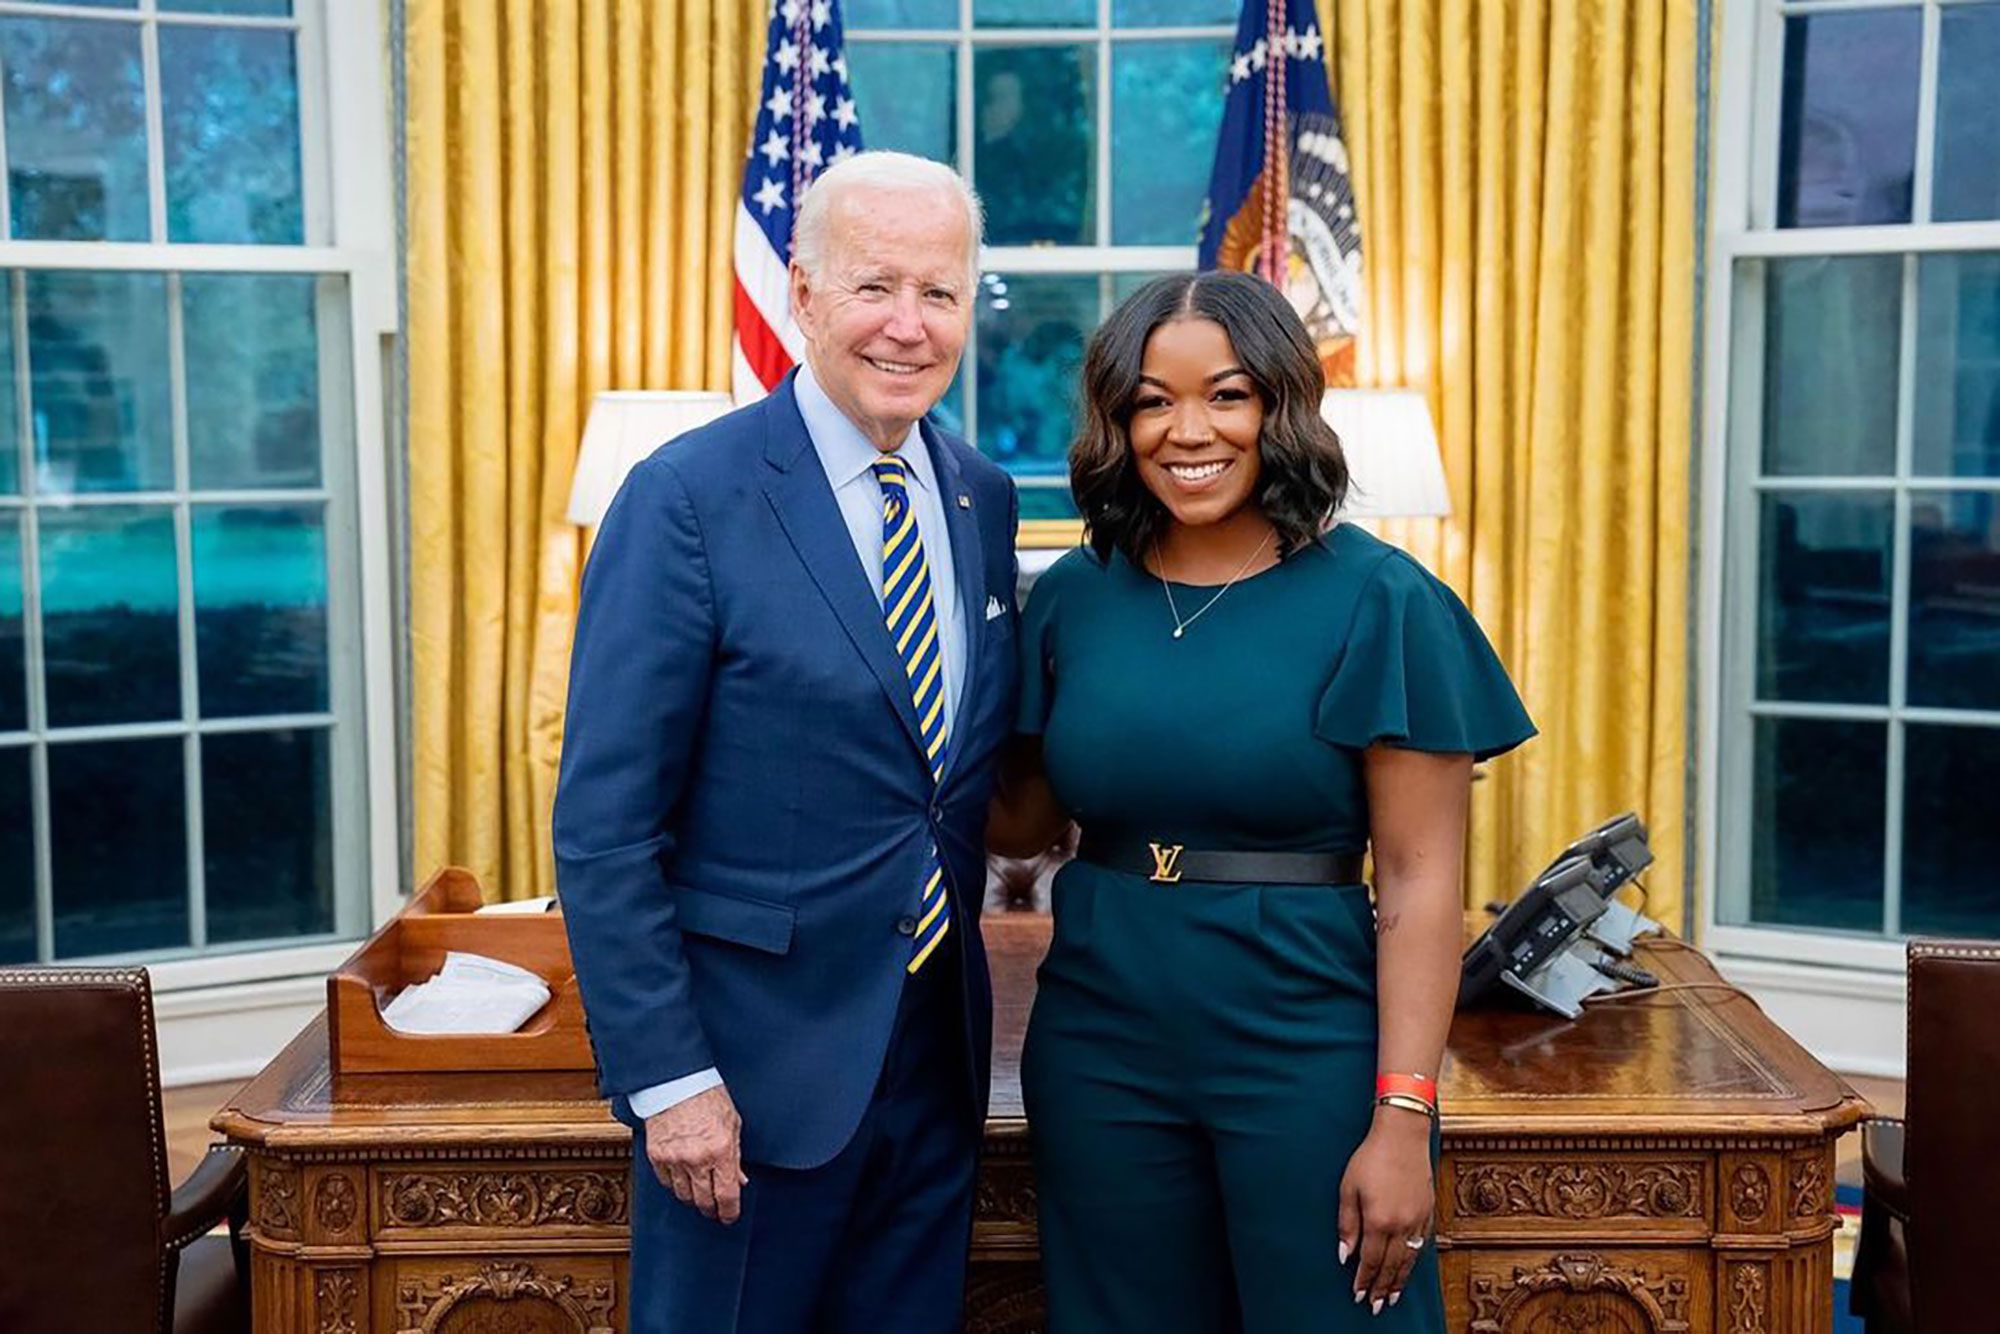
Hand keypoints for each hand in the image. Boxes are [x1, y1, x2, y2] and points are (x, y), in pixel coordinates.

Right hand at [643, 1085, 747, 1223]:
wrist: (676, 1080)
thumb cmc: (707, 1096)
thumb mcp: (732, 1124)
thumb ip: (736, 1155)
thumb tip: (739, 1180)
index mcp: (720, 1150)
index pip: (726, 1195)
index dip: (729, 1212)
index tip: (730, 1217)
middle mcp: (696, 1158)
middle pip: (703, 1201)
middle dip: (711, 1209)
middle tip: (715, 1209)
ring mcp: (674, 1159)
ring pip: (683, 1195)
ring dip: (693, 1198)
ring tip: (700, 1192)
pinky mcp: (656, 1156)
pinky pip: (666, 1182)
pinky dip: (675, 1184)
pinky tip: (683, 1178)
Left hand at [1337, 1106, 1434, 1313]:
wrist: (1402, 1135)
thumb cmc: (1370, 1158)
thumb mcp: (1348, 1188)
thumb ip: (1347, 1224)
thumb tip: (1345, 1254)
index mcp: (1379, 1220)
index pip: (1371, 1261)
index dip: (1364, 1280)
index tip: (1358, 1295)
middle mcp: (1401, 1225)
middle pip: (1392, 1266)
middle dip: (1382, 1287)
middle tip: (1375, 1305)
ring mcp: (1418, 1219)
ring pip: (1409, 1259)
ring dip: (1400, 1280)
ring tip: (1392, 1296)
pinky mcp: (1428, 1211)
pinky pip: (1422, 1244)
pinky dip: (1414, 1261)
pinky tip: (1408, 1267)